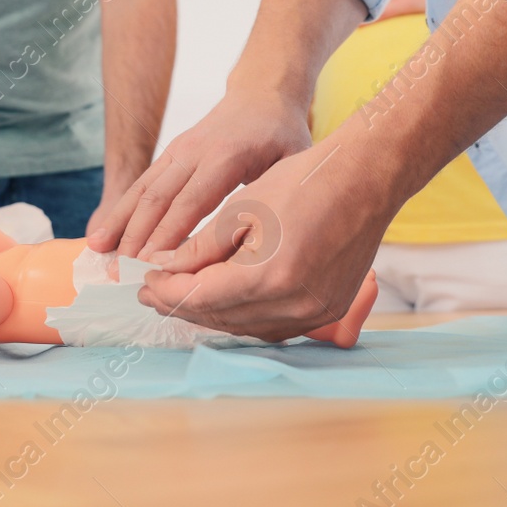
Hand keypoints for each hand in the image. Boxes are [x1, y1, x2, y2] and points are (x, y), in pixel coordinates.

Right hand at [86, 87, 313, 258]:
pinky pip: (141, 185)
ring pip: (142, 190)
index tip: (151, 267)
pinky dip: (120, 211)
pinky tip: (103, 235)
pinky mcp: (169, 155)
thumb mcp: (292, 163)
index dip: (168, 235)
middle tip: (120, 273)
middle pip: (158, 198)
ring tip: (99, 254)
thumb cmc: (282, 136)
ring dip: (119, 224)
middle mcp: (194, 151)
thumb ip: (275, 200)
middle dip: (136, 237)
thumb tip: (262, 247)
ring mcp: (177, 151)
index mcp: (225, 157)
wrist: (262, 95)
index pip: (191, 202)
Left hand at [137, 134, 391, 340]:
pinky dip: (243, 315)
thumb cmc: (302, 183)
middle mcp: (293, 305)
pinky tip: (224, 300)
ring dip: (211, 314)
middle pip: (221, 318)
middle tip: (153, 291)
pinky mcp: (327, 310)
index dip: (166, 291)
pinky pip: (274, 324)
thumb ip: (199, 247)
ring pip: (246, 327)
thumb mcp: (240, 209)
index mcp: (267, 277)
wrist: (365, 179)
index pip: (199, 297)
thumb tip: (161, 268)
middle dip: (182, 304)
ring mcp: (315, 313)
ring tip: (183, 296)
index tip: (141, 281)